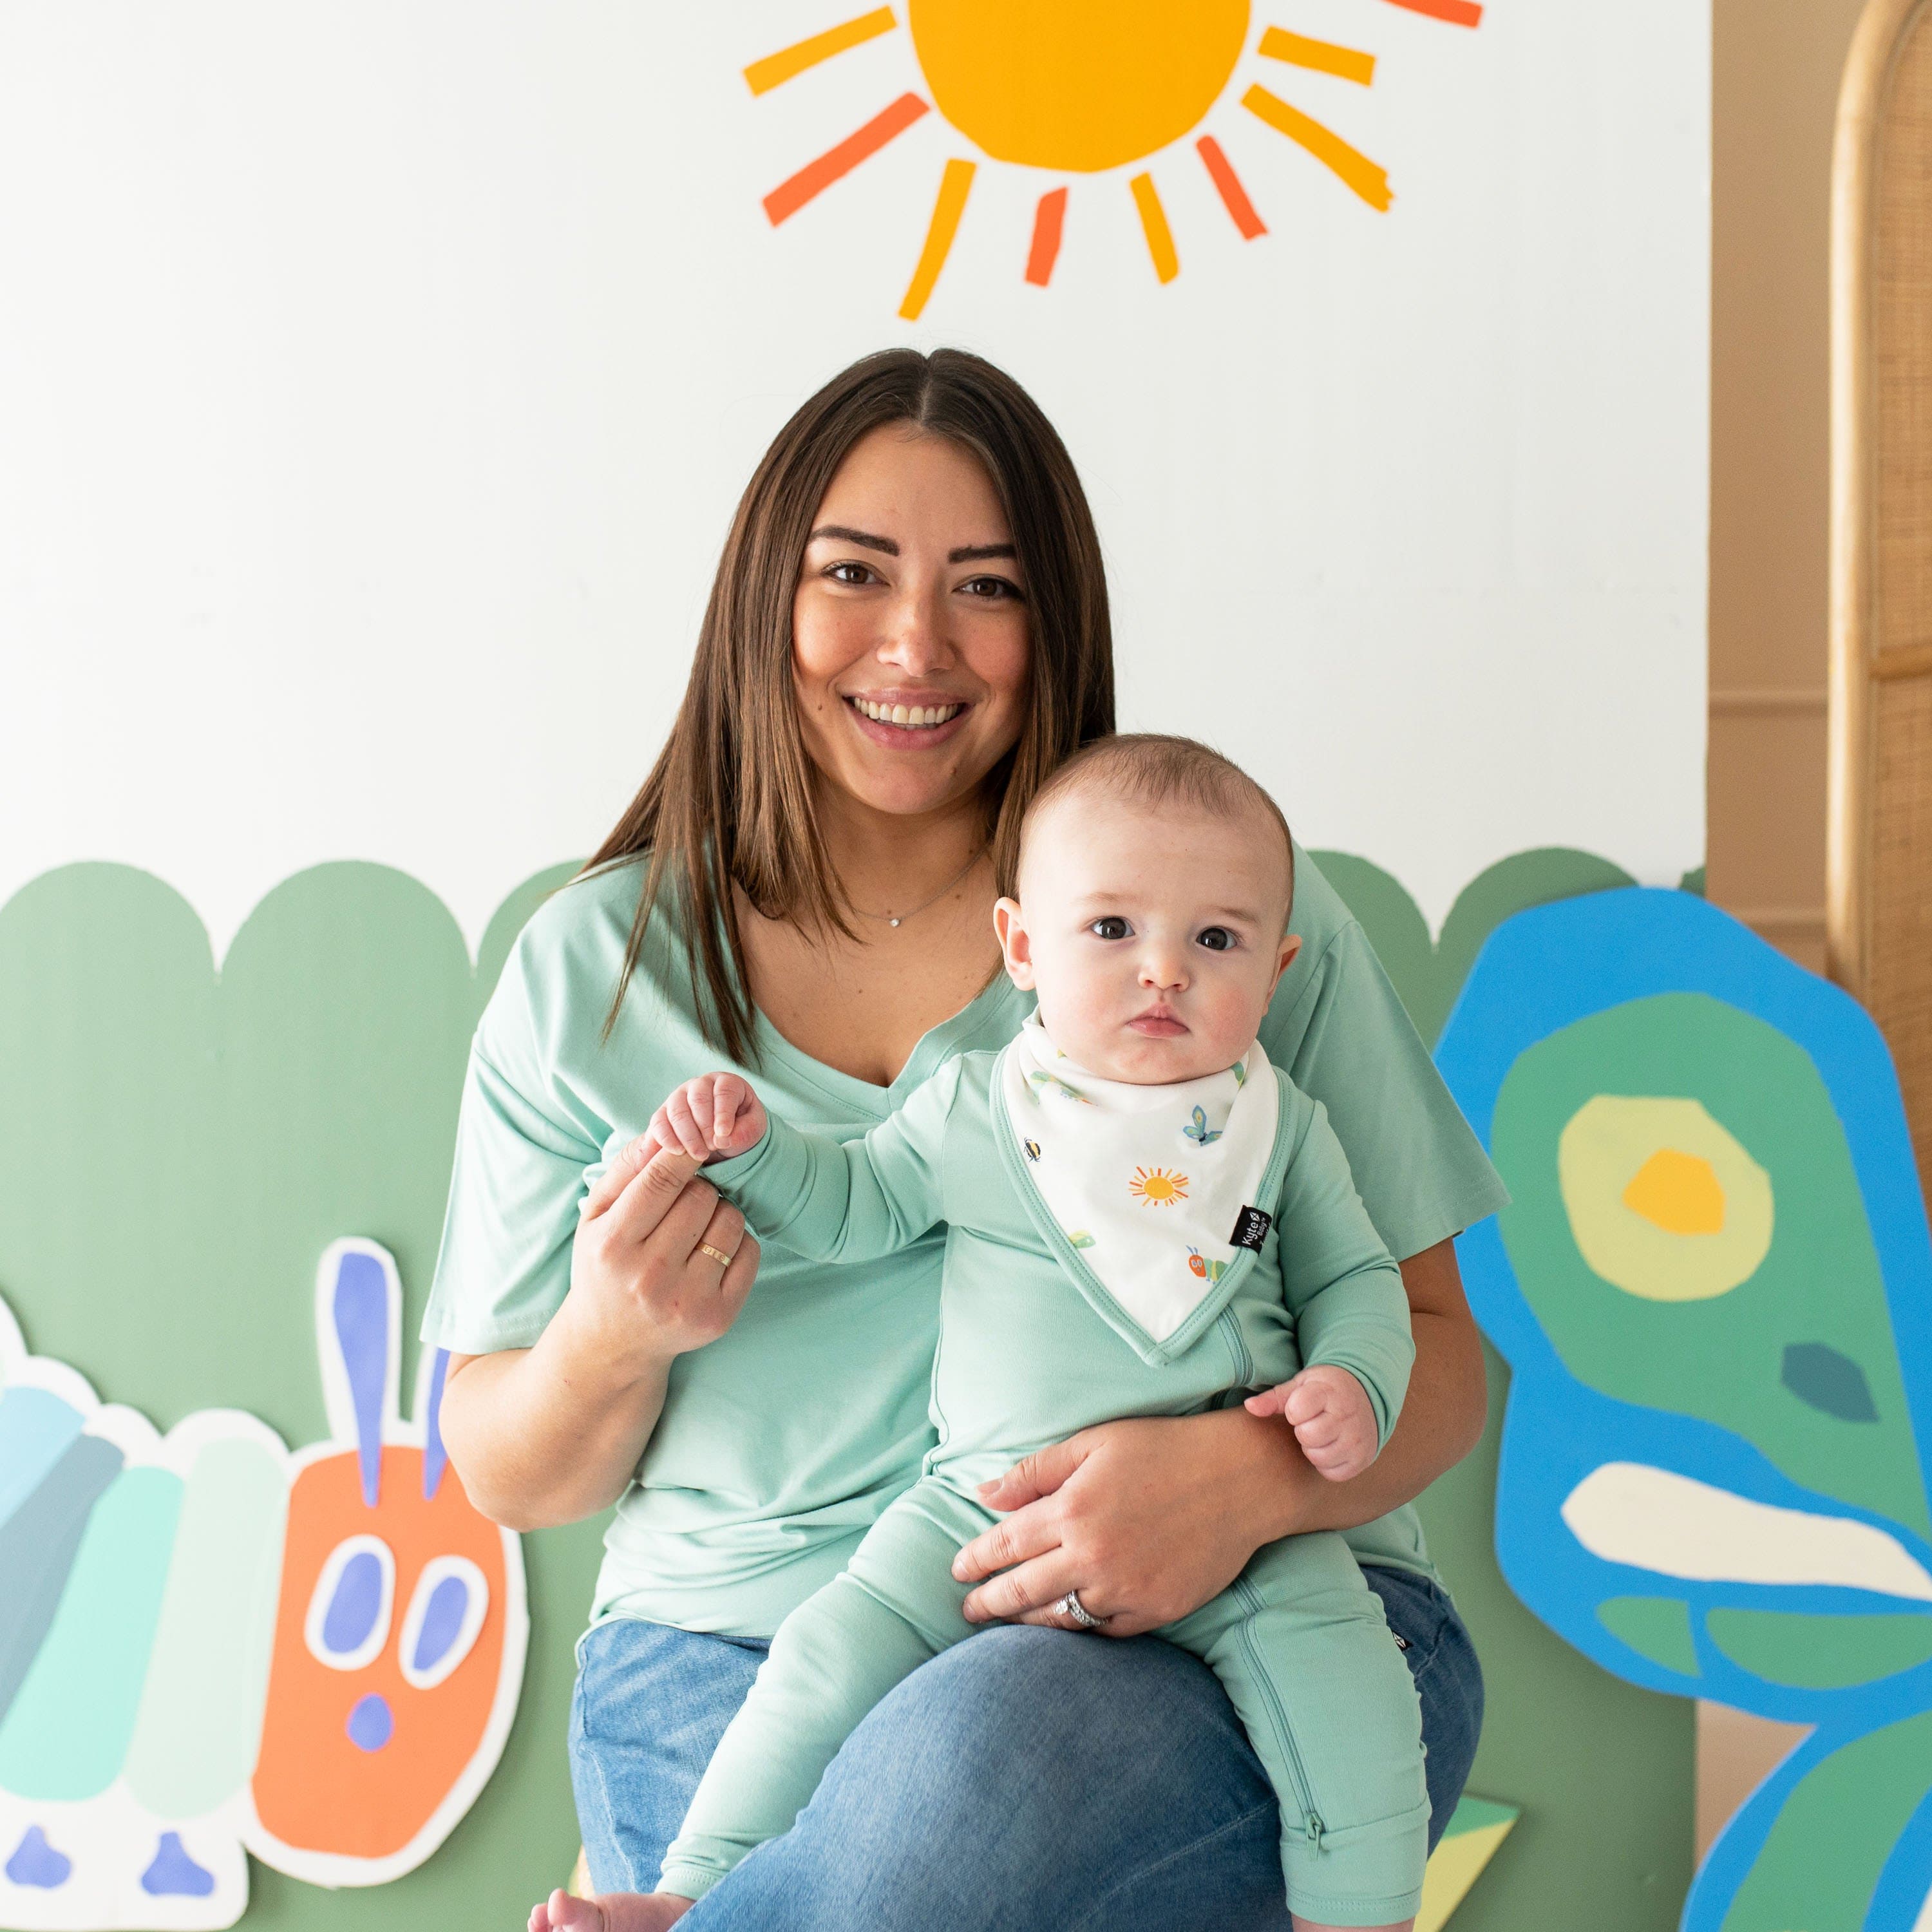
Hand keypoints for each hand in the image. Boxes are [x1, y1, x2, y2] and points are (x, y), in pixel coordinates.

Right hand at [563, 1133, 759, 1375]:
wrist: (612, 1343)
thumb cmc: (604, 1265)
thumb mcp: (595, 1216)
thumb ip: (625, 1169)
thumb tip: (664, 1132)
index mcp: (613, 1245)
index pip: (661, 1181)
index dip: (684, 1153)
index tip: (695, 1142)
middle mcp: (649, 1276)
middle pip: (701, 1196)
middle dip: (698, 1187)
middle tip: (684, 1202)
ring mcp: (687, 1300)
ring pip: (730, 1220)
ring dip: (719, 1213)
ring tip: (696, 1228)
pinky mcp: (718, 1317)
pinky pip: (750, 1252)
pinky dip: (737, 1242)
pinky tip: (711, 1252)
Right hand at [648, 1073, 767, 1164]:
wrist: (724, 1137)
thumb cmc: (741, 1127)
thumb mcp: (753, 1129)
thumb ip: (744, 1131)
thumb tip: (722, 1139)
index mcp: (726, 1082)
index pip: (724, 1091)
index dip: (723, 1113)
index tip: (723, 1134)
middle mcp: (700, 1085)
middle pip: (697, 1099)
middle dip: (704, 1127)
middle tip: (712, 1148)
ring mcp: (679, 1097)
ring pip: (677, 1111)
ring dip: (687, 1136)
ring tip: (699, 1155)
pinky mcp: (664, 1114)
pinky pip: (658, 1123)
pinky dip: (665, 1139)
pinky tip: (677, 1152)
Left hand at [950, 1411, 1293, 1636]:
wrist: (1241, 1477)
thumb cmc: (1164, 1449)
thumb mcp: (1094, 1443)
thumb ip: (1036, 1472)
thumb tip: (984, 1495)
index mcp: (1072, 1510)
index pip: (1005, 1545)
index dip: (976, 1560)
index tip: (957, 1570)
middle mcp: (1092, 1556)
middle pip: (1022, 1590)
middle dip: (988, 1603)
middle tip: (968, 1610)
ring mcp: (1125, 1589)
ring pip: (1060, 1619)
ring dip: (1027, 1623)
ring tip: (1008, 1623)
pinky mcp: (1157, 1610)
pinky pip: (1106, 1631)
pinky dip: (1082, 1629)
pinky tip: (1067, 1625)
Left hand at [1245, 1365, 1377, 1480]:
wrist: (1367, 1395)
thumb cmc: (1326, 1390)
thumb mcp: (1300, 1385)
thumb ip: (1274, 1398)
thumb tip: (1249, 1406)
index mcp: (1329, 1393)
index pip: (1296, 1412)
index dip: (1294, 1411)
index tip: (1304, 1405)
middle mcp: (1347, 1417)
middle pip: (1307, 1436)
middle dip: (1303, 1430)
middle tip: (1313, 1421)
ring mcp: (1358, 1440)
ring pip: (1318, 1457)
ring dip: (1313, 1448)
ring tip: (1322, 1433)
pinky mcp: (1362, 1459)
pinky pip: (1332, 1473)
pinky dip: (1327, 1463)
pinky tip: (1332, 1446)